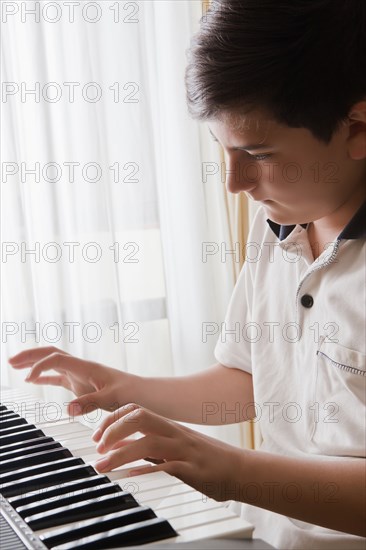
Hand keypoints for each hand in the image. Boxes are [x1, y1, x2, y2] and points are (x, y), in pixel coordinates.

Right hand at [8, 346, 131, 415]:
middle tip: (11, 360)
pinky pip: (57, 376)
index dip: (41, 366)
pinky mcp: (80, 383)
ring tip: (14, 365)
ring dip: (33, 362)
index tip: (28, 379)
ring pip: (52, 363)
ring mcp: (79, 374)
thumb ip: (90, 403)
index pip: (57, 359)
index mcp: (86, 367)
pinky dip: (44, 376)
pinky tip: (32, 380)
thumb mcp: (111, 399)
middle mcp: (80, 367)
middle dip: (30, 355)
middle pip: (51, 353)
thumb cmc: (129, 393)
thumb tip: (67, 409)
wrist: (140, 393)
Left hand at [92, 403, 244, 501]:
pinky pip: (167, 466)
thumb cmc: (207, 460)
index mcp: (169, 427)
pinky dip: (147, 470)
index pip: (136, 411)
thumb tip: (120, 448)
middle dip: (113, 429)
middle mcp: (175, 433)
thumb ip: (149, 447)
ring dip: (121, 454)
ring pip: (148, 443)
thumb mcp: (174, 449)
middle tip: (98, 448)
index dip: (112, 420)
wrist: (240, 470)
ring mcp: (184, 450)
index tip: (97, 437)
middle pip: (140, 418)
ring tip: (103, 467)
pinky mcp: (193, 469)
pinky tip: (131, 476)